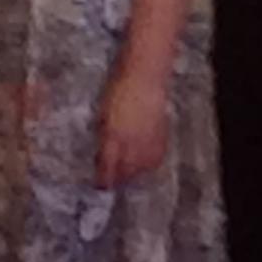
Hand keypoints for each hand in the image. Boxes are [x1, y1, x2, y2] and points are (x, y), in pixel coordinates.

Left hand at [96, 66, 169, 187]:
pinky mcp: (161, 136)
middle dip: (118, 178)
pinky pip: (155, 158)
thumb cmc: (118, 90)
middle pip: (126, 172)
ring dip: (134, 173)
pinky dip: (148, 163)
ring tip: (128, 173)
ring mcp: (148, 140)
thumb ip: (103, 136)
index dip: (103, 179)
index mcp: (113, 136)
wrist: (145, 76)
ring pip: (142, 168)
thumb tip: (102, 153)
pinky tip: (144, 162)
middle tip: (112, 179)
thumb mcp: (103, 114)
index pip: (108, 167)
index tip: (99, 184)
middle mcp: (132, 142)